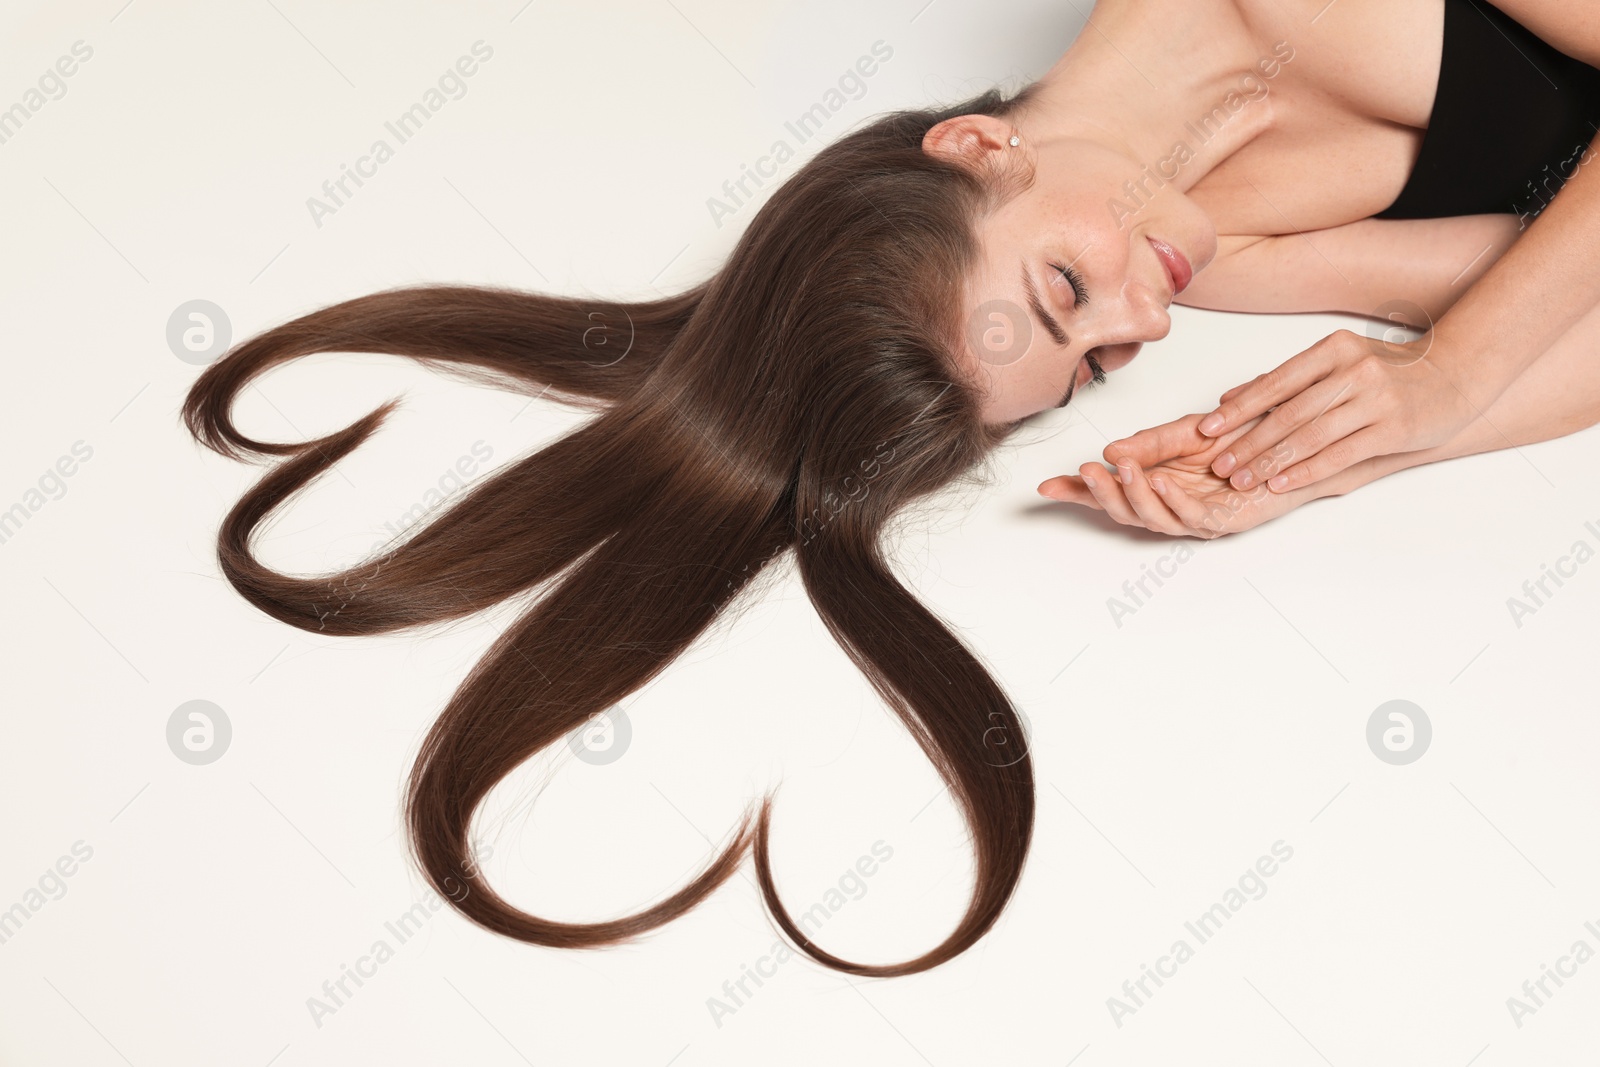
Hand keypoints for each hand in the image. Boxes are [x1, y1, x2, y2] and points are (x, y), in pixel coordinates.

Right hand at [1037, 411, 1330, 537]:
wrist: (1295, 440)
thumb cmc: (1246, 437)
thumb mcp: (1187, 430)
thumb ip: (1149, 442)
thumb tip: (1110, 450)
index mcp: (1157, 484)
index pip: (1109, 492)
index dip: (1077, 492)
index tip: (1047, 486)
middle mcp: (1173, 506)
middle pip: (1124, 512)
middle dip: (1101, 494)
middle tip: (1085, 471)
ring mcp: (1197, 518)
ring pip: (1153, 518)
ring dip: (1133, 495)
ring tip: (1118, 469)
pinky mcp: (1226, 521)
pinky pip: (1192, 516)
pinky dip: (1172, 500)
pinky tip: (1159, 480)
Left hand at [1192, 328, 1480, 493]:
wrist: (1459, 373)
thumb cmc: (1390, 372)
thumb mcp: (1338, 363)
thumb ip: (1286, 381)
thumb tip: (1229, 396)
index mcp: (1334, 349)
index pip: (1276, 381)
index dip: (1239, 409)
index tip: (1208, 430)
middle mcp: (1354, 369)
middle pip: (1289, 412)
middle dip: (1249, 442)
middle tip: (1220, 465)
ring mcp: (1377, 397)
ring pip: (1311, 435)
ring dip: (1271, 461)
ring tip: (1243, 479)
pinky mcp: (1395, 426)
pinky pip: (1340, 453)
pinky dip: (1307, 470)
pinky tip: (1282, 483)